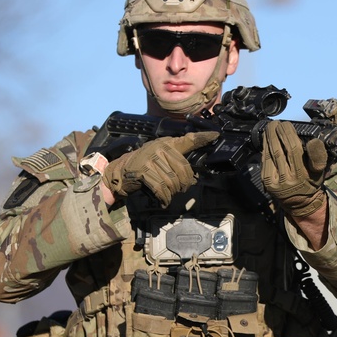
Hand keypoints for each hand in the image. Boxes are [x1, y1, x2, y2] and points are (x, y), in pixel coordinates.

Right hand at [102, 132, 217, 206]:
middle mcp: (160, 147)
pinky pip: (161, 188)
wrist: (120, 171)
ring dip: (172, 193)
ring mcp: (151, 158)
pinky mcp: (143, 170)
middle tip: (180, 190)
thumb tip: (193, 177)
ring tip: (168, 195)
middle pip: (183, 170)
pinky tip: (163, 201)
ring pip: (173, 181)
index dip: (202, 138)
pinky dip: (164, 198)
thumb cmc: (144, 166)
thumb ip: (175, 160)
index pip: (188, 140)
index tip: (215, 135)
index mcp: (167, 143)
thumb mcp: (160, 158)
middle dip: (184, 184)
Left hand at [261, 121, 327, 217]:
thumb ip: (318, 156)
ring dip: (268, 138)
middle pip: (279, 150)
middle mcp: (286, 179)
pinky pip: (264, 160)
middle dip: (276, 134)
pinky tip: (266, 139)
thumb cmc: (310, 182)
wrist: (298, 201)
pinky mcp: (266, 181)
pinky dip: (265, 147)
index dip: (288, 135)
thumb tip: (314, 140)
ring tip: (270, 127)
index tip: (286, 124)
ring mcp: (274, 181)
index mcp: (301, 175)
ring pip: (270, 154)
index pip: (293, 150)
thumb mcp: (320, 171)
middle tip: (275, 123)